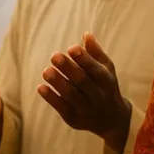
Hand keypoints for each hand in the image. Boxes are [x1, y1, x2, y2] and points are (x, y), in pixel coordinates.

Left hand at [37, 33, 131, 153]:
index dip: (84, 59)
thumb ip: (96, 53)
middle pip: (83, 82)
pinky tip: (41, 87)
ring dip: (58, 83)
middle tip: (54, 56)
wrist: (113, 120)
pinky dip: (51, 98)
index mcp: (107, 81)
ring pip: (72, 96)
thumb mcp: (106, 70)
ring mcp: (87, 109)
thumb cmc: (106, 87)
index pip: (96, 70)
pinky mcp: (74, 120)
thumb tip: (86, 34)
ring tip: (46, 71)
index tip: (72, 48)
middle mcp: (99, 96)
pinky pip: (62, 108)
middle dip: (68, 69)